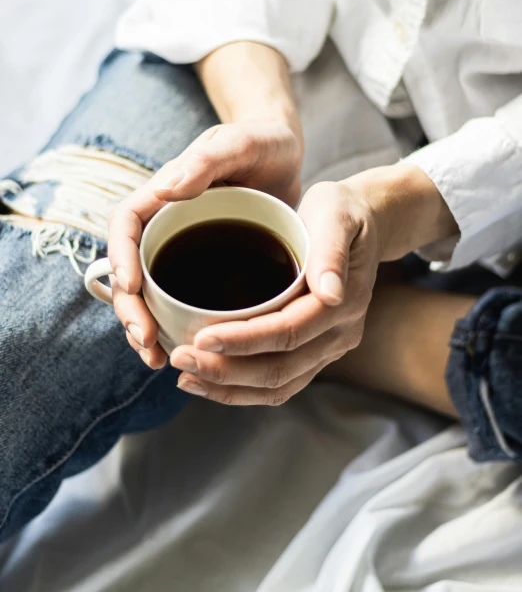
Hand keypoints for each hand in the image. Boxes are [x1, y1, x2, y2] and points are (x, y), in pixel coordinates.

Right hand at [108, 118, 302, 367]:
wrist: (286, 155)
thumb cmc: (261, 141)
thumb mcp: (240, 142)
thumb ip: (206, 159)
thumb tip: (166, 189)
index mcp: (164, 194)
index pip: (125, 225)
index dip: (120, 257)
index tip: (130, 287)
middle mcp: (168, 223)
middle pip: (131, 269)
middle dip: (129, 308)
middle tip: (145, 342)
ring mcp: (185, 247)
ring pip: (152, 292)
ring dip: (147, 327)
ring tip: (158, 359)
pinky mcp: (207, 266)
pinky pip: (182, 300)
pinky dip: (178, 327)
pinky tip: (190, 352)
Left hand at [170, 165, 458, 404]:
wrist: (366, 222)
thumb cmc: (342, 210)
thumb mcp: (336, 213)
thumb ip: (331, 249)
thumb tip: (330, 293)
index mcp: (343, 302)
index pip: (287, 332)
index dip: (243, 340)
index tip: (200, 338)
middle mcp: (340, 334)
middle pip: (280, 369)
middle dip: (226, 371)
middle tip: (179, 359)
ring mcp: (330, 348)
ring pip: (279, 386)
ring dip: (230, 388)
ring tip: (186, 377)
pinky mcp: (317, 352)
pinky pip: (282, 383)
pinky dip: (244, 389)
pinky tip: (210, 380)